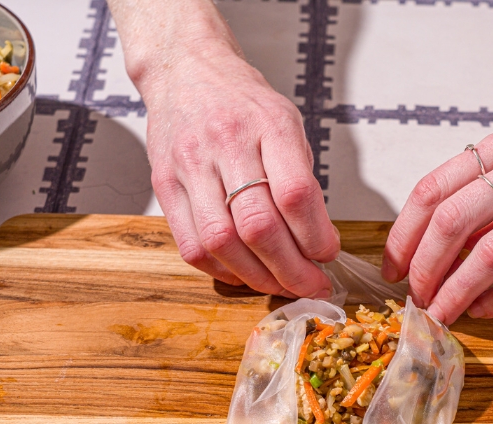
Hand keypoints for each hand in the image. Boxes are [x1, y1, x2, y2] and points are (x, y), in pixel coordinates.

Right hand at [115, 1, 338, 294]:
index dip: (315, 236)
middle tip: (311, 285)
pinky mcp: (165, 186)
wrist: (185, 70)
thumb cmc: (242, 103)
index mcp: (267, 124)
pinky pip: (193, 247)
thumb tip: (317, 241)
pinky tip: (245, 274)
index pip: (295, 194)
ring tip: (280, 285)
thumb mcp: (286, 122)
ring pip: (222, 244)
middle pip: (258, 227)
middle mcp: (225, 144)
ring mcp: (189, 166)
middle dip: (291, 270)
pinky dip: (223, 271)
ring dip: (258, 278)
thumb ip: (301, 177)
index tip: (327, 253)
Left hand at [383, 113, 492, 323]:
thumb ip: (490, 191)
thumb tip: (438, 241)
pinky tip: (489, 312)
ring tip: (443, 314)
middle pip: (454, 221)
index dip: (403, 235)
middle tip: (416, 299)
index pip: (434, 189)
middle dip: (425, 268)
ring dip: (459, 291)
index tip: (393, 269)